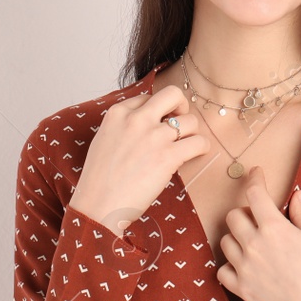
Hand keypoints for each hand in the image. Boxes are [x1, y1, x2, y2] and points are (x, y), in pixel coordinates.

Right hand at [71, 86, 209, 236]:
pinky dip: (202, 148)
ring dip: (192, 134)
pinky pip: (199, 142)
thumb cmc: (99, 180)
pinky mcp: (167, 156)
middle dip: (182, 106)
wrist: (98, 206)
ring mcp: (153, 136)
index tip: (160, 124)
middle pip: (173, 94)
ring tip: (185, 147)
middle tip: (181, 122)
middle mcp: (136, 119)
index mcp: (117, 113)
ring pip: (191, 121)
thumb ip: (124, 126)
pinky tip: (195, 155)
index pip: (148, 97)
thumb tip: (148, 123)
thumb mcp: (104, 140)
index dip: (158, 110)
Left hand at [215, 166, 300, 300]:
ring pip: (225, 241)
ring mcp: (245, 268)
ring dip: (237, 238)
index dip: (255, 179)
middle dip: (246, 212)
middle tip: (259, 219)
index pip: (254, 194)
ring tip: (254, 243)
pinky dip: (230, 265)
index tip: (257, 175)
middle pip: (233, 216)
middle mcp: (254, 245)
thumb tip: (296, 194)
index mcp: (274, 228)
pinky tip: (244, 265)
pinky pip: (222, 270)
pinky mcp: (242, 289)